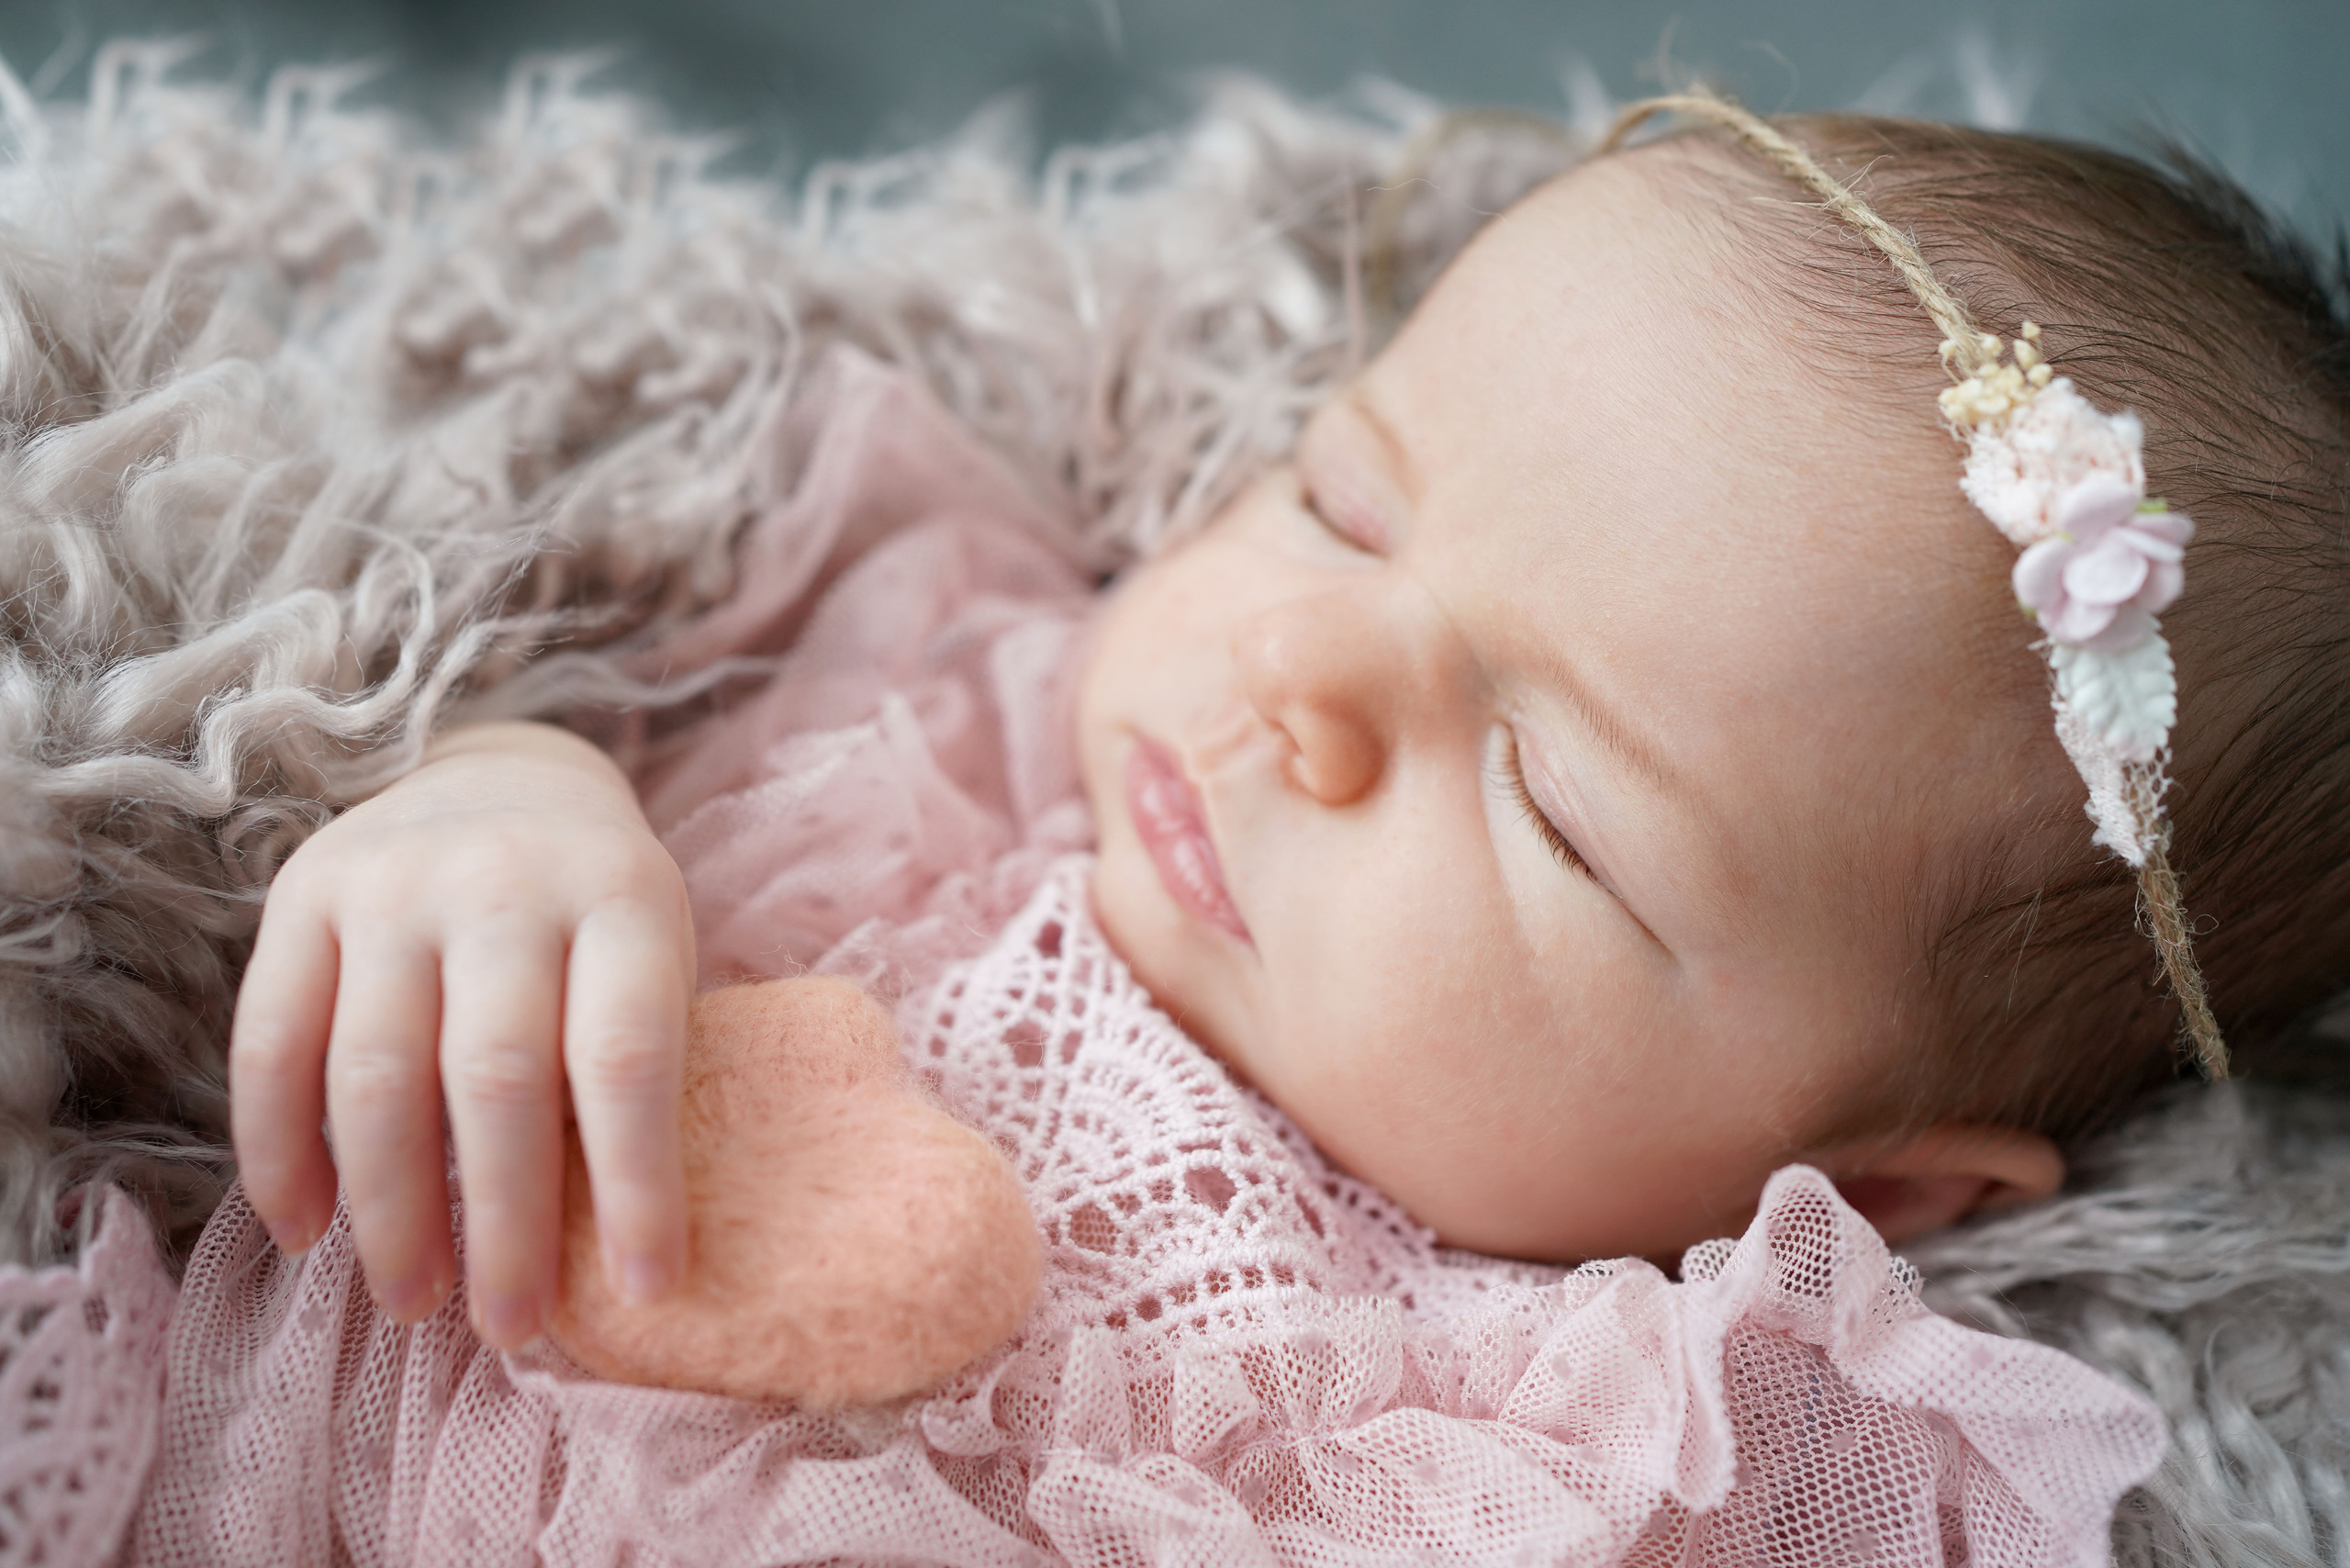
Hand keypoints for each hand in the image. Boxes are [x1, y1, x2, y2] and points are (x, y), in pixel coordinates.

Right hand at [230, 721, 694, 1347]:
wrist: (504, 777)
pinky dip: (280, 1152)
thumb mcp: (651, 957)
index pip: (628, 1056)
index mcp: (621, 896)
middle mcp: (505, 881)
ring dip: (392, 1210)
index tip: (649, 1291)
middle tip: (512, 1326)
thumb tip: (616, 1256)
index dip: (639, 1183)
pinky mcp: (303, 895)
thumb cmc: (597, 913)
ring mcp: (394, 881)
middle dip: (503, 1221)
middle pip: (496, 1078)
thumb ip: (630, 1069)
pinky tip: (307, 1232)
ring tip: (414, 1302)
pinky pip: (272, 1044)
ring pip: (377, 1074)